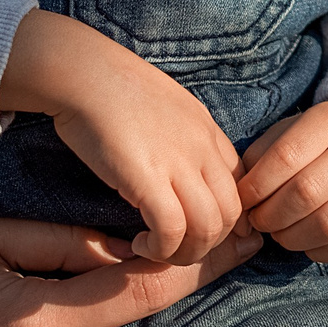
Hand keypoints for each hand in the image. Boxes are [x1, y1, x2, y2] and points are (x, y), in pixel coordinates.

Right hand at [2, 10, 244, 263]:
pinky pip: (172, 229)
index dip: (229, 219)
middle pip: (233, 214)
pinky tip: (140, 244)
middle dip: (210, 245)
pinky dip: (161, 249)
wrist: (84, 73)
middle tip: (176, 249)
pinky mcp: (147, 177)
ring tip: (157, 251)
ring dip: (186, 253)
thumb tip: (187, 173)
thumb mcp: (170, 110)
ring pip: (209, 228)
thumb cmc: (116, 90)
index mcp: (210, 133)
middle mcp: (203, 149)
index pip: (243, 186)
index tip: (202, 234)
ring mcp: (179, 162)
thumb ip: (187, 140)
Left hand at [236, 96, 327, 261]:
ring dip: (290, 238)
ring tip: (280, 232)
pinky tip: (307, 240)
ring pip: (327, 225)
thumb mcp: (290, 132)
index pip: (286, 157)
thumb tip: (238, 199)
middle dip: (270, 216)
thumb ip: (260, 158)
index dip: (256, 187)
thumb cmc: (320, 142)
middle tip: (259, 221)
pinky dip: (316, 250)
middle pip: (306, 194)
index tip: (243, 200)